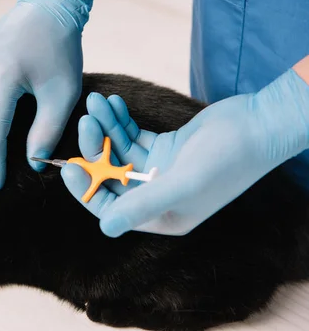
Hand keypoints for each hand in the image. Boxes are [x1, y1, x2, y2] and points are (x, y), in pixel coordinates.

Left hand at [61, 67, 308, 236]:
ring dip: (106, 127)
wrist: (261, 124)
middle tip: (86, 119)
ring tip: (97, 101)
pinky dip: (121, 120)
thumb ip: (143, 205)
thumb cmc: (228, 158)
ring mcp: (160, 171)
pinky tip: (112, 102)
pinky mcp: (166, 148)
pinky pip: (134, 136)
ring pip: (120, 151)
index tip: (68, 167)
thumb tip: (104, 229)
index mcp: (161, 217)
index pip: (111, 209)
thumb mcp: (183, 184)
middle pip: (111, 175)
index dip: (87, 190)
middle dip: (96, 148)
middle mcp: (157, 196)